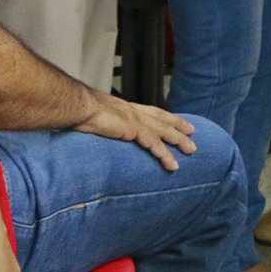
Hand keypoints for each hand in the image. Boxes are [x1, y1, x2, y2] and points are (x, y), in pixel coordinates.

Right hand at [76, 93, 198, 171]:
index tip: (178, 121)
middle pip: (162, 119)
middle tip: (193, 132)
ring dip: (179, 141)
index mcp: (127, 108)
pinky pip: (153, 144)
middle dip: (179, 126)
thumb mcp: (96, 118)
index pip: (152, 111)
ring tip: (191, 150)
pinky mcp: (133, 129)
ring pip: (163, 132)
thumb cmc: (81, 112)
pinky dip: (164, 154)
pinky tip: (172, 164)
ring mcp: (135, 120)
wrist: (78, 107)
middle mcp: (134, 112)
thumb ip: (104, 124)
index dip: (166, 116)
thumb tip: (99, 130)